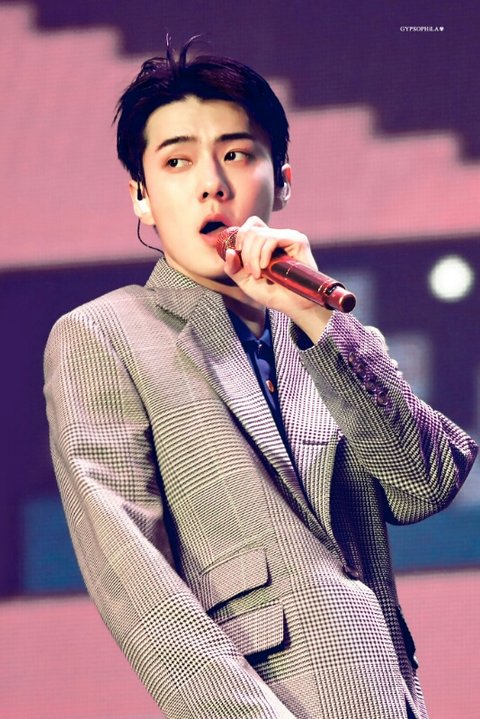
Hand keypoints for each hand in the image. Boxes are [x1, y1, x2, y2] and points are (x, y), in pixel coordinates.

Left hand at [223, 216, 330, 342]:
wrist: (294, 306)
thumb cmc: (273, 294)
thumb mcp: (246, 282)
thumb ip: (233, 268)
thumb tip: (229, 251)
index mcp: (266, 243)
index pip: (250, 226)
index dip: (239, 239)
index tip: (240, 259)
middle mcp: (277, 236)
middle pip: (250, 229)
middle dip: (245, 252)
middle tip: (251, 272)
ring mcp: (287, 237)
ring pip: (258, 234)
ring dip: (253, 256)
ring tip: (259, 274)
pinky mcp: (297, 240)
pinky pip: (272, 238)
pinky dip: (263, 253)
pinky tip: (265, 267)